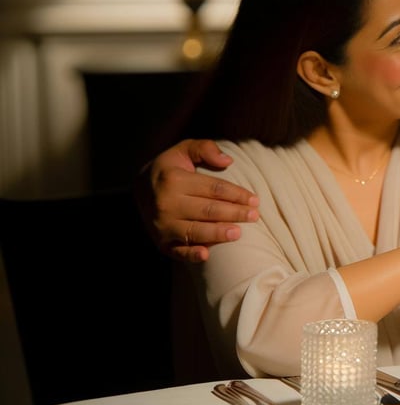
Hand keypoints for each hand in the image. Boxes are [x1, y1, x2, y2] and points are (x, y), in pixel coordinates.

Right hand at [135, 139, 258, 261]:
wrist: (140, 189)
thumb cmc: (171, 168)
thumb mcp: (183, 150)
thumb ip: (205, 148)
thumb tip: (228, 161)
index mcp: (174, 180)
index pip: (213, 188)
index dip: (237, 194)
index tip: (255, 200)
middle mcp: (167, 203)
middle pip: (208, 210)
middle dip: (234, 213)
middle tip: (254, 216)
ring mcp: (163, 225)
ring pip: (195, 230)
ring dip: (217, 233)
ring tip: (238, 233)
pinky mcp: (161, 242)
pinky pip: (177, 251)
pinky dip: (190, 254)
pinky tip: (206, 255)